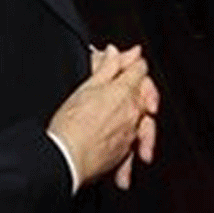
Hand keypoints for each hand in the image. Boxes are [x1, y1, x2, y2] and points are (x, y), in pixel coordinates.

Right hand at [48, 45, 156, 190]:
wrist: (66, 160)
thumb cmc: (70, 126)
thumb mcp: (85, 88)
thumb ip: (105, 68)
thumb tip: (114, 52)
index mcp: (124, 92)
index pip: (139, 69)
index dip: (133, 62)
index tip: (128, 60)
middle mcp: (133, 112)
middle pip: (147, 94)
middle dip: (142, 87)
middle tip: (128, 85)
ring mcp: (131, 133)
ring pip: (145, 120)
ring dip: (140, 115)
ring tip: (128, 111)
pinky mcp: (125, 153)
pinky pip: (135, 147)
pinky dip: (134, 148)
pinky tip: (128, 153)